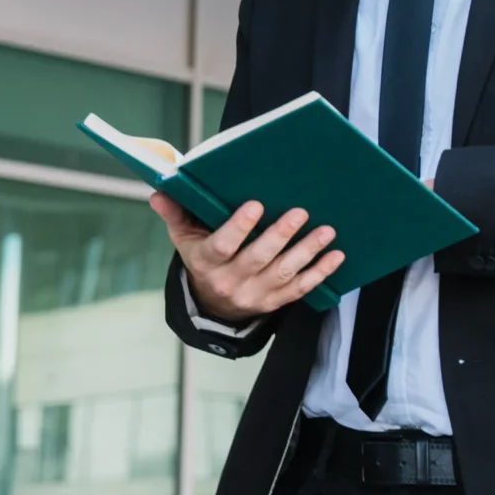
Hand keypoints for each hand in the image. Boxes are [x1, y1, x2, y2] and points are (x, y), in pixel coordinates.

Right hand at [152, 194, 344, 323]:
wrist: (212, 303)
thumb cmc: (202, 257)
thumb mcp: (184, 237)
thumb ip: (175, 213)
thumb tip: (159, 192)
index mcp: (207, 262)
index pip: (222, 246)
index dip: (238, 227)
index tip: (255, 204)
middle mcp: (231, 282)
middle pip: (258, 259)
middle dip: (280, 235)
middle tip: (300, 212)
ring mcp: (255, 294)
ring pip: (283, 273)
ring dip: (307, 252)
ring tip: (326, 231)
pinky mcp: (274, 301)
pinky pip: (300, 289)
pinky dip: (320, 273)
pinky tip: (336, 256)